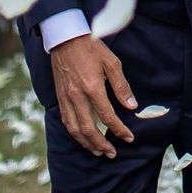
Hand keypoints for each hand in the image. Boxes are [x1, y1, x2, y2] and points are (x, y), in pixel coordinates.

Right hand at [50, 34, 137, 157]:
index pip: (107, 116)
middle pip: (88, 129)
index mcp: (92, 88)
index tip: (129, 138)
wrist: (66, 39)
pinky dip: (74, 134)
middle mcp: (77, 97)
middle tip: (112, 153)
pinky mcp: (59, 98)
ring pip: (74, 130)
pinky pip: (66, 122)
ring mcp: (66, 99)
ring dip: (86, 144)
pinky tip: (82, 138)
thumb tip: (132, 106)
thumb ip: (121, 86)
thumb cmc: (92, 48)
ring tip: (98, 152)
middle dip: (101, 144)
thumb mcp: (112, 62)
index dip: (119, 130)